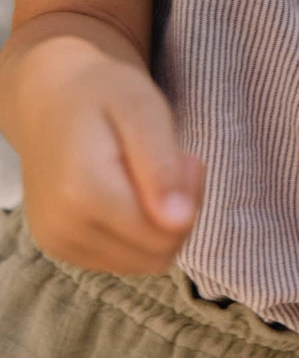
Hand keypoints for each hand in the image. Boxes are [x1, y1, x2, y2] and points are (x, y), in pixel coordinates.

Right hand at [19, 38, 204, 273]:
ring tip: (148, 176)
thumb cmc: (103, 94)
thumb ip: (162, 166)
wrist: (49, 99)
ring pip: (143, 263)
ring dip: (159, 225)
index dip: (191, 200)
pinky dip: (136, 232)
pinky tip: (129, 194)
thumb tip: (180, 221)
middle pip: (158, 254)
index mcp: (84, 193)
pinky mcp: (60, 247)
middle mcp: (64, 228)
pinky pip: (122, 260)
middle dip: (178, 215)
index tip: (187, 158)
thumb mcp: (143, 109)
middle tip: (172, 165)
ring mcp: (58, 242)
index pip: (167, 235)